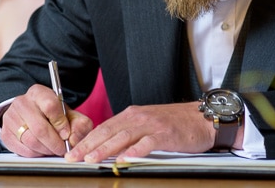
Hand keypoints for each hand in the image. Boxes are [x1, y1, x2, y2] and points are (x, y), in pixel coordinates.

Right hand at [1, 84, 93, 156]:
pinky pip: (23, 150)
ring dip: (46, 150)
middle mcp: (22, 103)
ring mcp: (11, 118)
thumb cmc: (52, 115)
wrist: (31, 114)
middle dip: (55, 143)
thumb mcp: (68, 113)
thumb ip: (78, 124)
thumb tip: (73, 139)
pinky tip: (43, 150)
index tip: (66, 134)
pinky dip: (36, 154)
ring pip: (31, 141)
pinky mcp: (6, 134)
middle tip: (62, 149)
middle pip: (39, 128)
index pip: (50, 106)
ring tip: (54, 149)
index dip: (61, 123)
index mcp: (38, 93)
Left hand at [66, 102, 242, 162]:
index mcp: (131, 115)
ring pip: (123, 136)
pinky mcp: (165, 134)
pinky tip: (124, 158)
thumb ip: (128, 133)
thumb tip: (107, 147)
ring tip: (92, 159)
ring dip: (105, 149)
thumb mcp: (147, 124)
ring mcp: (151, 125)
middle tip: (73, 158)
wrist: (202, 118)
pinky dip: (135, 151)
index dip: (86, 140)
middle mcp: (138, 117)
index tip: (72, 152)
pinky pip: (147, 143)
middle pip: (108, 132)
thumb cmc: (175, 124)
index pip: (103, 128)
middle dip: (88, 146)